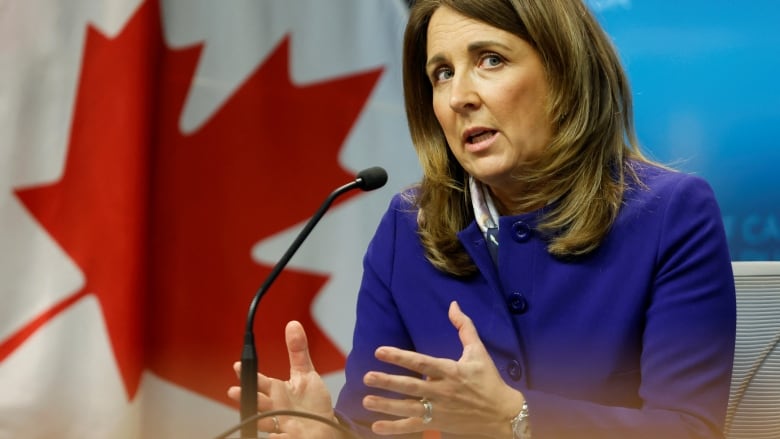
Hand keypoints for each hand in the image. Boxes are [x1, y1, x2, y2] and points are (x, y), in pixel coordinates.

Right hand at [227, 320, 336, 437]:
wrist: (323, 426)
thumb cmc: (311, 402)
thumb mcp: (306, 374)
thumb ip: (298, 351)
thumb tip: (293, 324)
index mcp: (277, 391)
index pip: (260, 382)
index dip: (249, 375)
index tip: (238, 366)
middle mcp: (275, 408)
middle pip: (258, 403)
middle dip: (246, 398)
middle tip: (234, 392)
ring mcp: (281, 424)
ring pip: (266, 422)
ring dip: (261, 420)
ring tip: (260, 416)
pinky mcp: (290, 437)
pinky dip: (279, 438)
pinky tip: (279, 435)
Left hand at [361, 301, 524, 436]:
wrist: (503, 414)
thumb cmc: (489, 380)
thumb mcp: (478, 351)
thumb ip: (464, 327)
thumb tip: (453, 304)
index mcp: (451, 371)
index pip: (421, 362)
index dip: (400, 357)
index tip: (380, 351)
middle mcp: (442, 391)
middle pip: (411, 386)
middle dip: (388, 382)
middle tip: (367, 377)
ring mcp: (440, 410)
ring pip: (409, 408)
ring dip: (386, 405)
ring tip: (366, 400)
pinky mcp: (439, 424)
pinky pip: (414, 427)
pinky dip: (395, 428)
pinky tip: (376, 426)